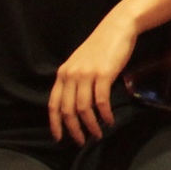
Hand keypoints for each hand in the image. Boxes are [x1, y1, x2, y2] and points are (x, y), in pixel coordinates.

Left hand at [49, 16, 137, 143]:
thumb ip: (75, 80)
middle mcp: (71, 75)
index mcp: (63, 74)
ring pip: (83, 108)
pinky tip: (110, 120)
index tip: (59, 138)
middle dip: (74, 129)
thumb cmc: (101, 46)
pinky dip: (104, 114)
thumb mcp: (80, 63)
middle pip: (67, 110)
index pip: (54, 104)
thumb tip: (75, 104)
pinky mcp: (103, 74)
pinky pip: (101, 101)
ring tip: (97, 134)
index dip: (55, 124)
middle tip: (81, 141)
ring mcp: (86, 75)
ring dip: (90, 125)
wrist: (117, 28)